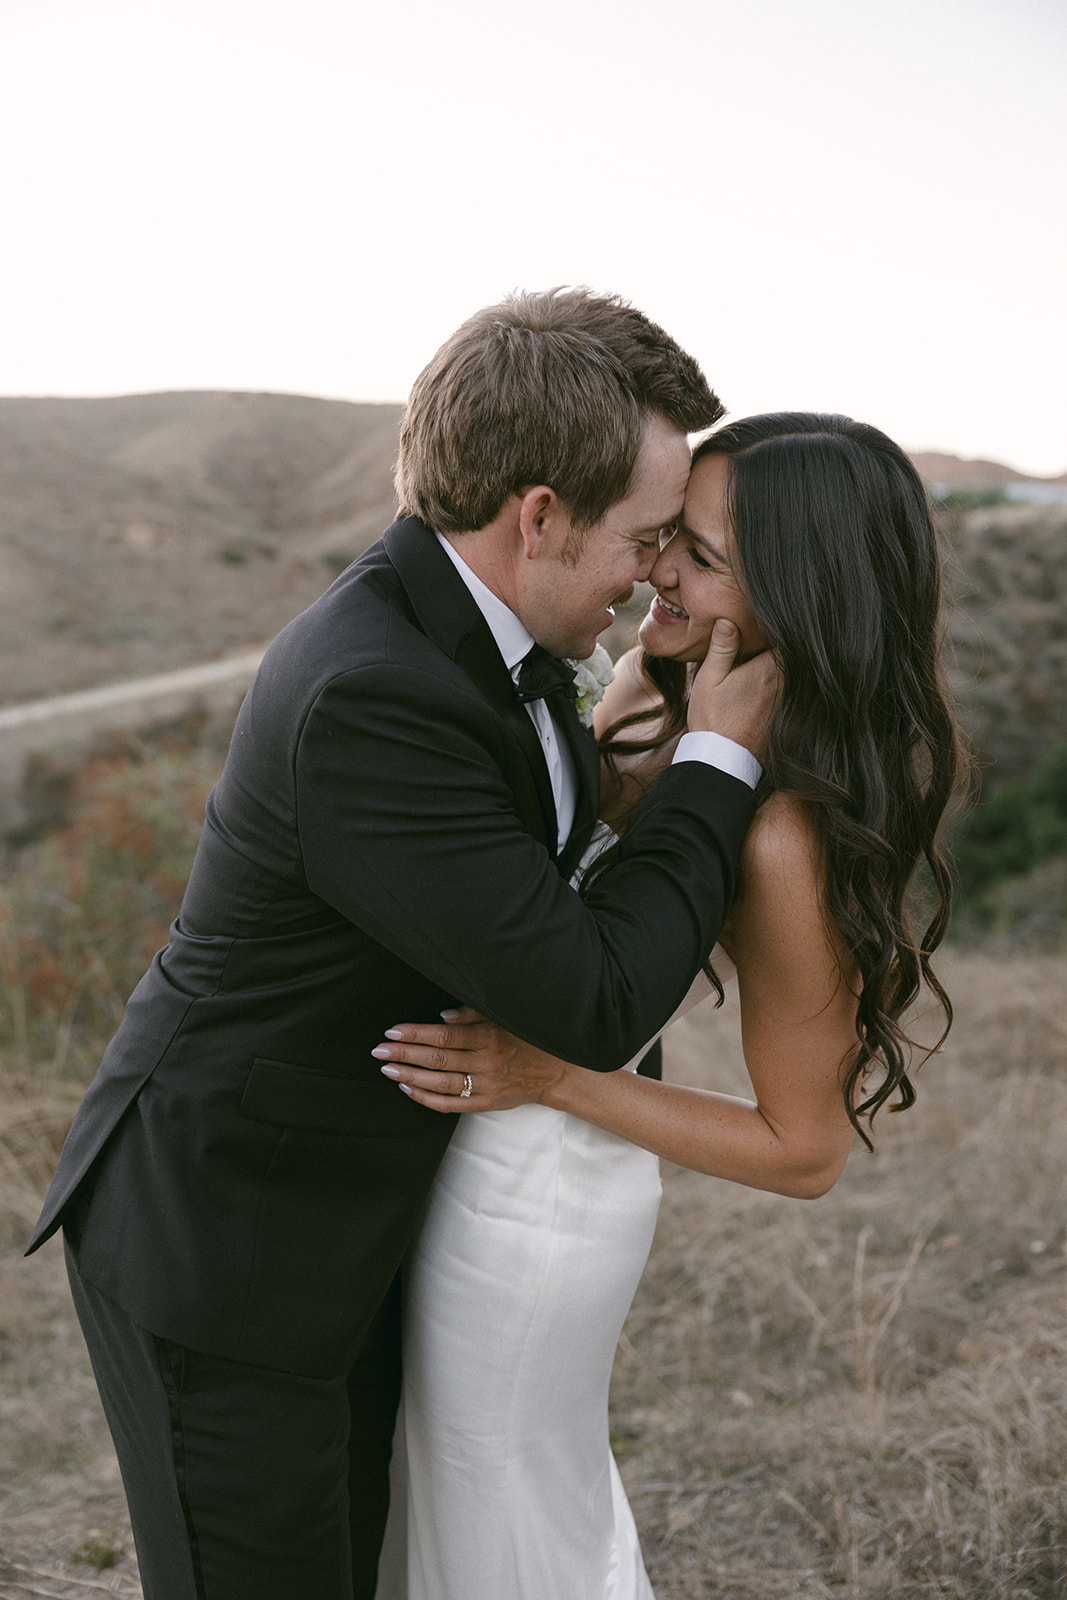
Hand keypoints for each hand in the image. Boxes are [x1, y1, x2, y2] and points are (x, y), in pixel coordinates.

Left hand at [372, 1007, 569, 1113]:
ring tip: (387, 1069)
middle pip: (437, 1059)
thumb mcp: (505, 1018)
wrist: (556, 1072)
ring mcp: (485, 1086)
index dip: (416, 1033)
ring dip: (410, 1075)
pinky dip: (427, 1098)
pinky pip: (451, 1104)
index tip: (393, 1030)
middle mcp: (485, 1062)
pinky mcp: (486, 1103)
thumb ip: (474, 1014)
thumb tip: (443, 1017)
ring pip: (440, 1083)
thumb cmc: (527, 1039)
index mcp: (489, 1037)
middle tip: (379, 1050)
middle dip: (405, 1053)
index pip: (444, 1035)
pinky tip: (408, 1089)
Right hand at [686, 619, 781, 760]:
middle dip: (780, 645)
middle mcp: (785, 683)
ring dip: (780, 665)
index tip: (767, 620)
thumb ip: (722, 648)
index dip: (777, 626)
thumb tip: (728, 620)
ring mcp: (788, 700)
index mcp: (769, 669)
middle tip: (768, 633)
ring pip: (792, 673)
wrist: (723, 760)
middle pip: (791, 654)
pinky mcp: (788, 715)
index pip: (786, 637)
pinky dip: (783, 684)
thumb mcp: (709, 678)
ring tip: (761, 658)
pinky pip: (790, 691)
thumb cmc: (712, 718)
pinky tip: (761, 687)